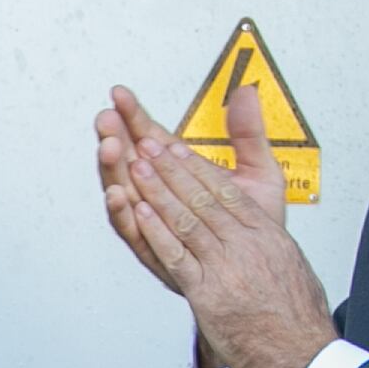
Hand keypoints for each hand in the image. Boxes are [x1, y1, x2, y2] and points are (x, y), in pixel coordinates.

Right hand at [96, 82, 291, 293]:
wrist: (261, 274)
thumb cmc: (256, 228)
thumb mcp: (259, 173)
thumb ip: (248, 134)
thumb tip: (247, 93)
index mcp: (181, 174)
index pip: (150, 138)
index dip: (134, 115)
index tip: (121, 95)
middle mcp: (160, 197)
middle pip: (128, 163)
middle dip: (115, 138)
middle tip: (107, 120)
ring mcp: (154, 223)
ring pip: (124, 193)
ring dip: (113, 170)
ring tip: (110, 148)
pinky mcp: (155, 250)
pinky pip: (133, 231)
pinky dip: (123, 213)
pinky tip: (119, 193)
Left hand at [122, 93, 336, 367]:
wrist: (301, 353)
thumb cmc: (296, 317)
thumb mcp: (289, 266)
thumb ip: (268, 243)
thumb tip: (256, 231)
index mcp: (266, 235)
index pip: (227, 191)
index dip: (197, 167)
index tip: (177, 148)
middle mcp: (247, 244)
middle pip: (203, 197)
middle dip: (172, 168)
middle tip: (148, 143)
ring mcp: (226, 267)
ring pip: (187, 219)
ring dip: (158, 190)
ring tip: (137, 166)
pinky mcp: (209, 293)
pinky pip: (178, 256)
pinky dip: (157, 231)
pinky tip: (140, 212)